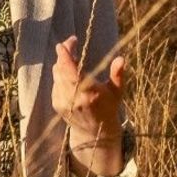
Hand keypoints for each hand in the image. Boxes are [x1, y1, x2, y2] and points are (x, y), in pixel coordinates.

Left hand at [52, 35, 126, 174]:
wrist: (95, 132)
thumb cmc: (108, 106)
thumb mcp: (117, 91)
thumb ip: (117, 74)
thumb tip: (121, 58)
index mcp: (89, 93)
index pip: (72, 71)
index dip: (65, 56)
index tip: (64, 44)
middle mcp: (73, 98)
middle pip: (61, 69)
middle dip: (64, 54)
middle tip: (71, 44)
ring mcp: (63, 102)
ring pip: (56, 75)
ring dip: (62, 63)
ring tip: (74, 59)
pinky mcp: (56, 104)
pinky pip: (55, 82)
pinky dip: (61, 74)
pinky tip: (70, 74)